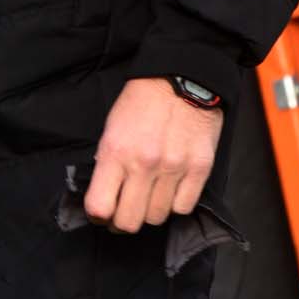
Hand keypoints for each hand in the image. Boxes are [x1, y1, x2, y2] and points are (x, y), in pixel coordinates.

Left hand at [83, 77, 223, 234]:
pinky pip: (184, 207)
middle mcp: (144, 164)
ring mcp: (174, 168)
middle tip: (124, 211)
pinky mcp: (199, 169)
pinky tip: (170, 189)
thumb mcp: (111, 127)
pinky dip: (175, 203)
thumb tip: (105, 194)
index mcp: (116, 152)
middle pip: (129, 221)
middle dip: (122, 222)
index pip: (100, 207)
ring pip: (157, 217)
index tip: (102, 213)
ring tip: (149, 195)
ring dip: (150, 211)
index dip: (98, 216)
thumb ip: (108, 162)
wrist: (180, 77)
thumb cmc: (141, 101)